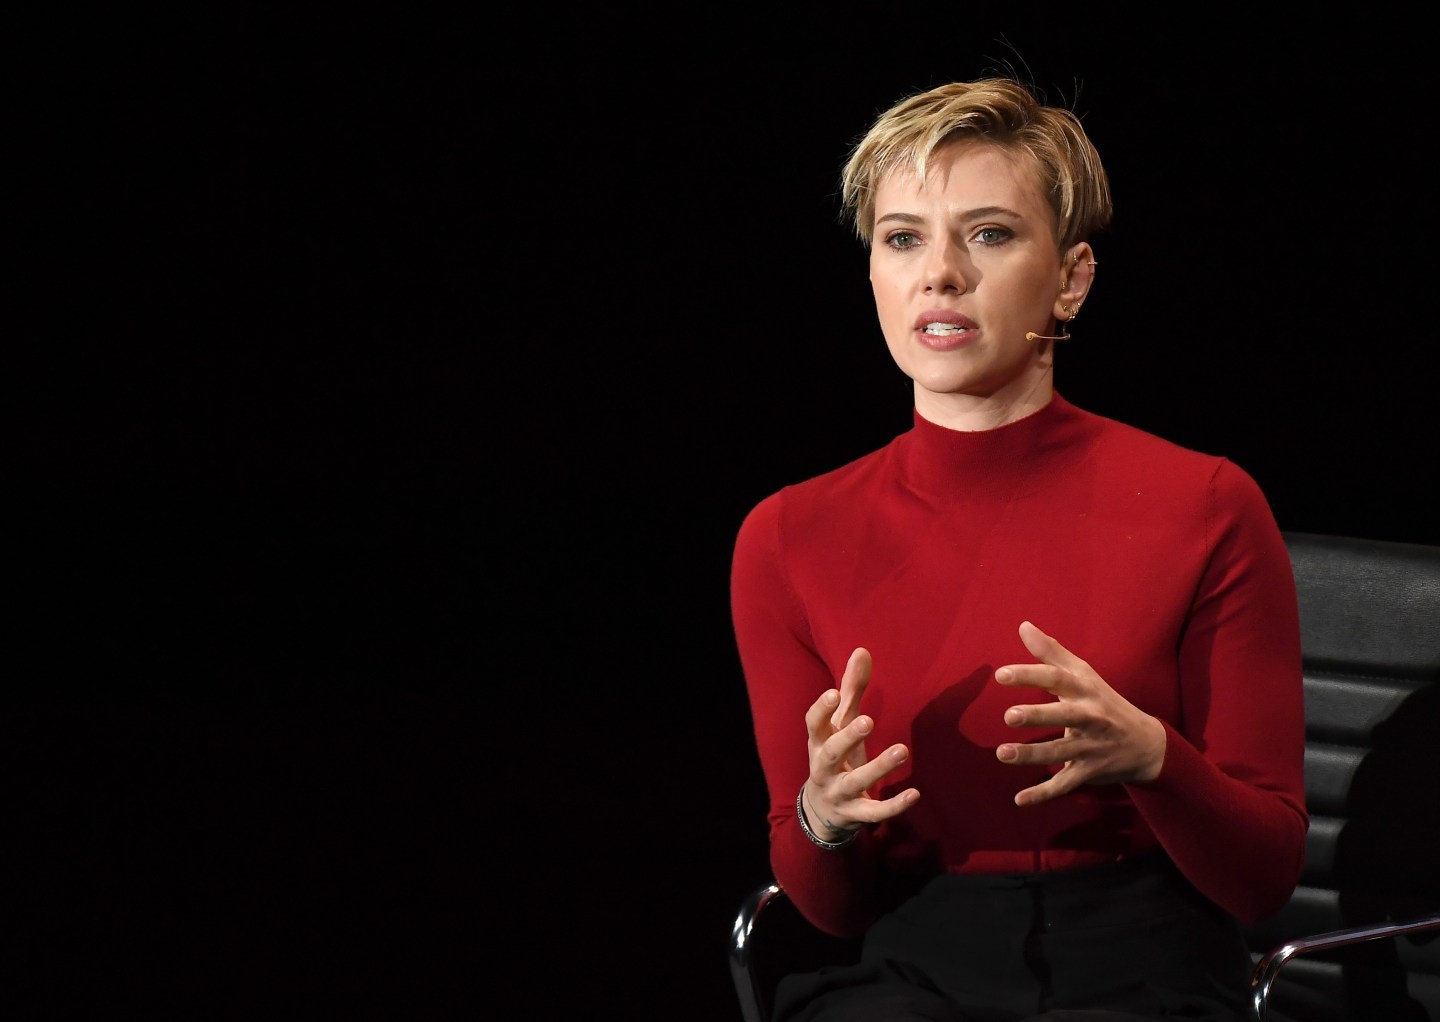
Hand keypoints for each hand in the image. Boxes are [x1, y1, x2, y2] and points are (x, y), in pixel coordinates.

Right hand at [802, 647, 918, 837]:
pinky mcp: (855, 814)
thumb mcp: (840, 725)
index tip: (834, 693)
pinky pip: (874, 812)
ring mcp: (839, 793)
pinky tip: (915, 793)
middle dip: (847, 737)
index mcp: (818, 742)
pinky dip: (893, 805)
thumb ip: (851, 689)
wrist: (822, 810)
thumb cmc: (836, 755)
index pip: (813, 725)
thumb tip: (862, 650)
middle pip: (830, 753)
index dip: (821, 710)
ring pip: (856, 781)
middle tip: (868, 720)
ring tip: (903, 750)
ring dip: (879, 767)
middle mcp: (823, 767)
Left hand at [994, 620, 1165, 806]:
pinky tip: (1019, 800)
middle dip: (1038, 716)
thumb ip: (1052, 652)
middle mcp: (1091, 718)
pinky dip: (1043, 795)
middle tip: (1009, 716)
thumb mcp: (1084, 675)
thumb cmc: (1104, 702)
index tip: (1001, 674)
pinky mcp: (1089, 772)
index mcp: (1086, 691)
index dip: (1030, 675)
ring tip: (1002, 754)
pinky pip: (1065, 785)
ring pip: (1060, 753)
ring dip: (1031, 756)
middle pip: (1064, 716)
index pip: (1058, 679)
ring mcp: (1091, 747)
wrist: (1147, 743)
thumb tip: (1023, 625)